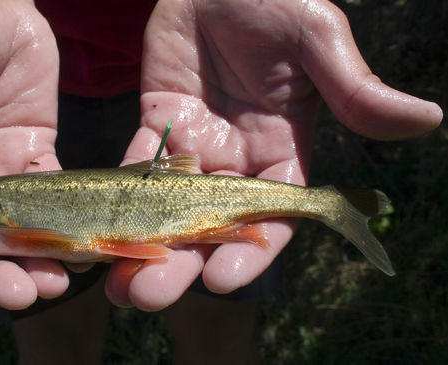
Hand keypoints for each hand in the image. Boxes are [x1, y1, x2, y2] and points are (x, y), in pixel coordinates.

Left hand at [106, 0, 442, 309]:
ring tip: (114, 281)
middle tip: (146, 295)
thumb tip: (426, 120)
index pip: (270, 219)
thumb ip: (355, 88)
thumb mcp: (317, 40)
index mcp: (282, 154)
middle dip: (181, 264)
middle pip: (209, 229)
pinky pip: (134, 169)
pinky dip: (117, 199)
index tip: (223, 278)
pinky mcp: (157, 128)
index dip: (249, 250)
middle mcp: (237, 164)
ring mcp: (194, 150)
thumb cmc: (276, 0)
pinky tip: (96, 227)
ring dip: (141, 246)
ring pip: (166, 211)